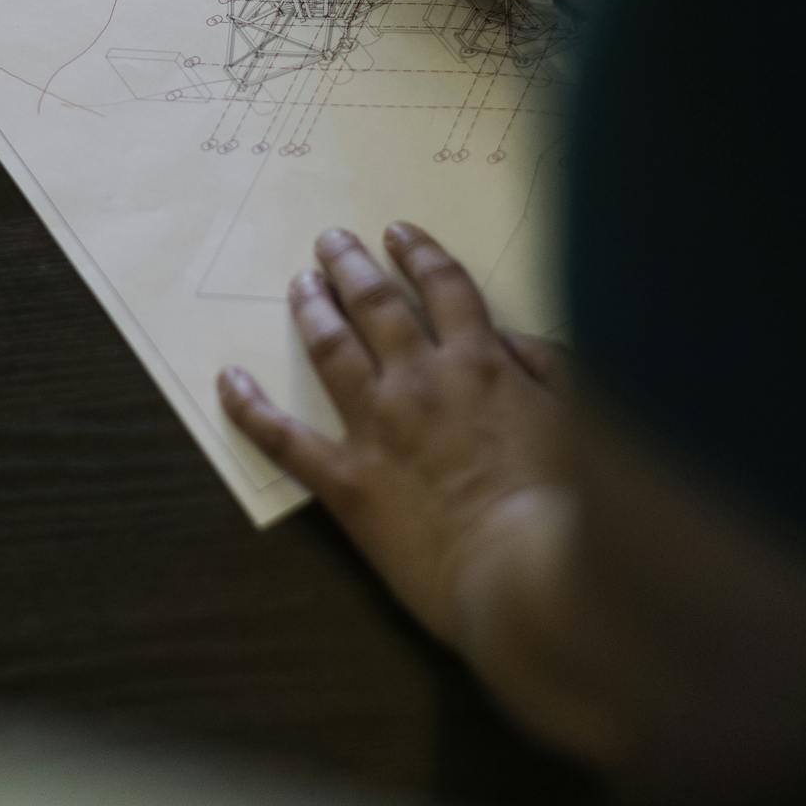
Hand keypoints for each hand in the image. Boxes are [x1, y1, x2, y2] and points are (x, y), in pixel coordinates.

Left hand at [218, 223, 563, 647]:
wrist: (527, 573)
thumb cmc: (566, 503)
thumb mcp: (577, 417)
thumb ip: (545, 366)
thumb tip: (507, 338)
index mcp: (480, 363)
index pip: (444, 288)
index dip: (419, 254)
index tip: (397, 232)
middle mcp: (421, 380)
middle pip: (376, 304)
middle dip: (350, 266)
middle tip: (328, 242)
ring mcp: (377, 426)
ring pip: (332, 348)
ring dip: (312, 309)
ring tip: (299, 284)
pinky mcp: (345, 479)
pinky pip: (285, 438)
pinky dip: (249, 407)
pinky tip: (229, 379)